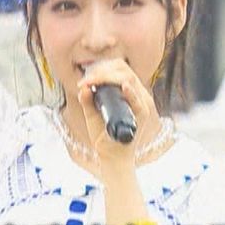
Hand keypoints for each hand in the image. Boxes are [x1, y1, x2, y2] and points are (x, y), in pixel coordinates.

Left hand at [76, 58, 159, 173]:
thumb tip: (83, 87)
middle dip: (102, 71)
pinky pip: (138, 101)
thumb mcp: (92, 114)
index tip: (85, 78)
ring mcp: (141, 104)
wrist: (112, 157)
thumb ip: (87, 100)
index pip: (120, 69)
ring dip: (107, 77)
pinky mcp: (141, 115)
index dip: (102, 68)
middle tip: (85, 81)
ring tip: (90, 83)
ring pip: (129, 79)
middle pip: (124, 70)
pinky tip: (124, 87)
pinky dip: (131, 92)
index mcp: (128, 91)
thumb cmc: (104, 134)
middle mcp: (137, 94)